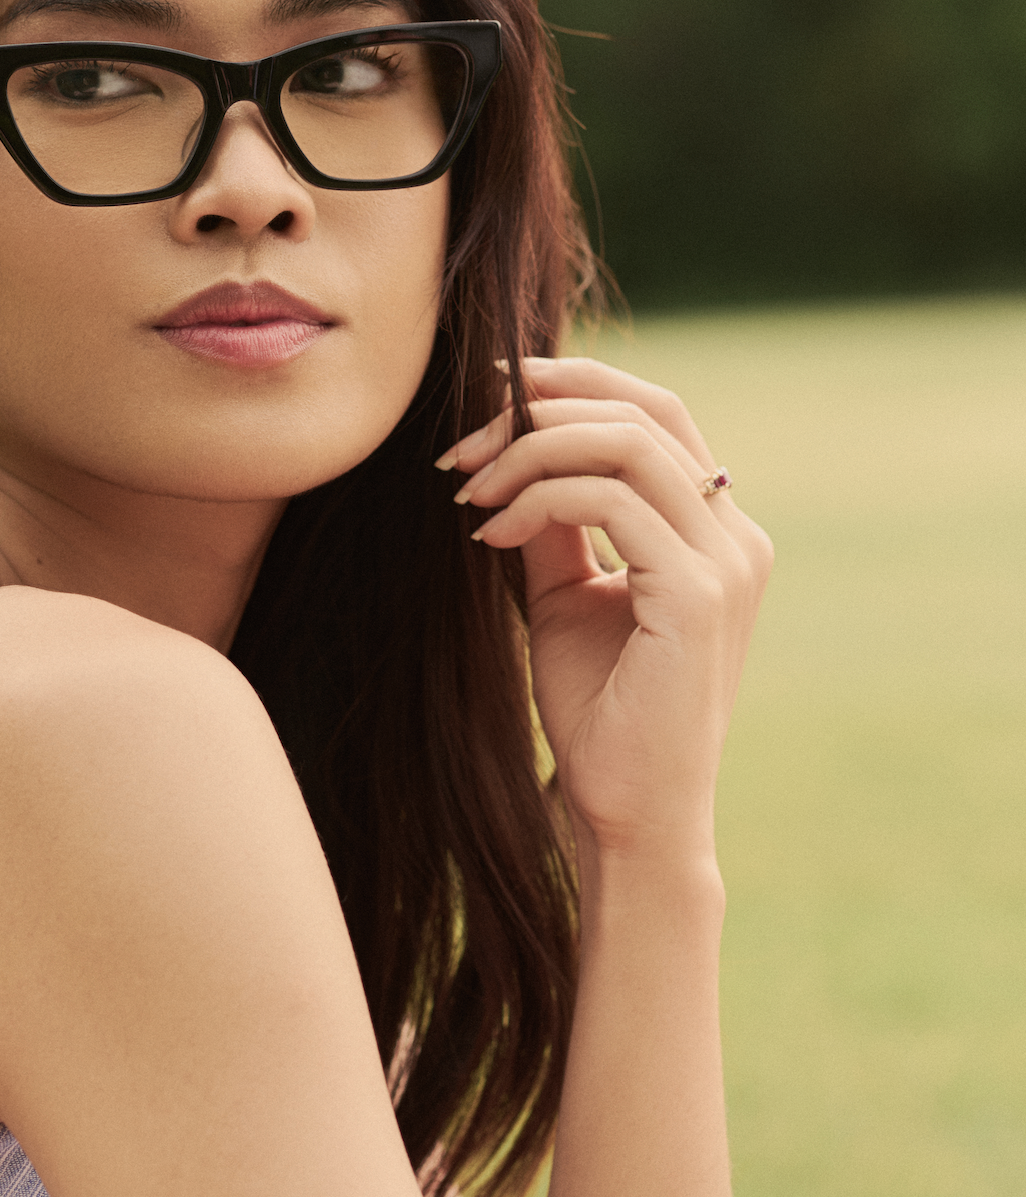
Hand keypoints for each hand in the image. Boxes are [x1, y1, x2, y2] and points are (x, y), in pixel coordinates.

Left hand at [438, 355, 772, 861]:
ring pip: (627, 444)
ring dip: (530, 450)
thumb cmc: (599, 712)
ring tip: (468, 490)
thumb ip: (554, 520)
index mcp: (715, 530)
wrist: (627, 812)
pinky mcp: (700, 594)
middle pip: (645, 410)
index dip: (574, 385)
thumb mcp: (566, 594)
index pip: (655, 414)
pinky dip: (538, 501)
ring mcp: (727, 562)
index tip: (491, 395)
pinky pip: (611, 502)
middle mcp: (736, 535)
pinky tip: (489, 535)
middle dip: (541, 409)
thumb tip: (512, 447)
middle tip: (461, 447)